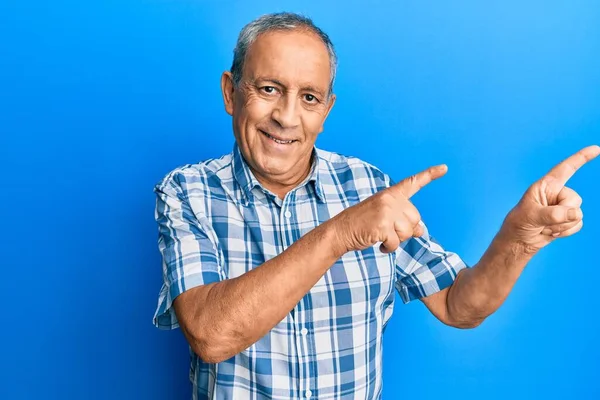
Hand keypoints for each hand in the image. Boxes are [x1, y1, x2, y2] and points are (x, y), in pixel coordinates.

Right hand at [331, 164, 447, 254]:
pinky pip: (396, 243)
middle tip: (388, 230)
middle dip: (405, 230)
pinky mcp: (382, 226)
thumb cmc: (363, 223)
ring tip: (381, 235)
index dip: (430, 175)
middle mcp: (390, 200)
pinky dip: (389, 248)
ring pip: (408, 233)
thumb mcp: (384, 216)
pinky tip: (378, 243)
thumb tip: (421, 231)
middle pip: (415, 219)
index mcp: (390, 194)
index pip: (413, 183)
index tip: (444, 168)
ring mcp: (386, 212)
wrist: (340, 230)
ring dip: (396, 240)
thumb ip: (403, 219)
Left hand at [502, 145, 599, 252]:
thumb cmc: (519, 223)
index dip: (581, 158)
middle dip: (562, 214)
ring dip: (562, 225)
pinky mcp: (567, 219)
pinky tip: (551, 232)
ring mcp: (562, 207)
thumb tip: (575, 213)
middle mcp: (556, 194)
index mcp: (545, 186)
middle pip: (575, 200)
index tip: (596, 148)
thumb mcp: (532, 216)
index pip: (566, 168)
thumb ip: (553, 214)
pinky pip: (578, 224)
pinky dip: (565, 231)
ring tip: (544, 226)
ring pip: (578, 214)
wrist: (519, 241)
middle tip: (543, 220)